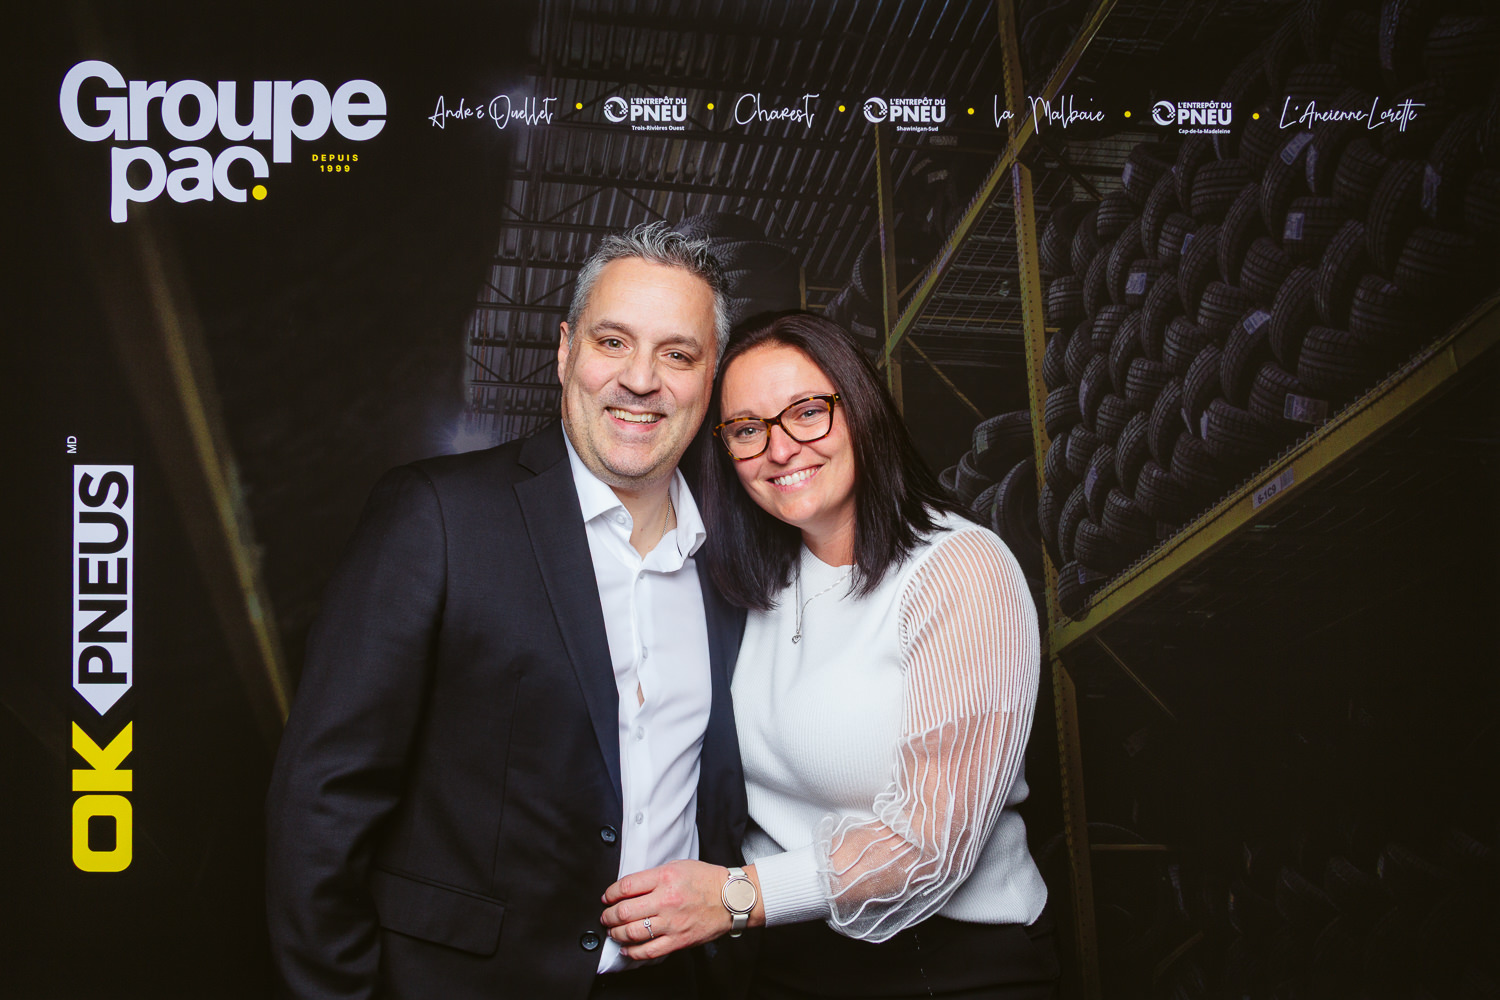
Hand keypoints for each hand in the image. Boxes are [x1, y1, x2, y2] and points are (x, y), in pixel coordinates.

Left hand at [600, 860, 739, 960]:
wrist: (731, 899)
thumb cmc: (706, 880)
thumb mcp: (677, 866)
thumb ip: (653, 876)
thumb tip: (629, 888)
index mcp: (665, 877)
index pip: (626, 886)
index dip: (610, 893)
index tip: (607, 897)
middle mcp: (666, 900)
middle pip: (625, 911)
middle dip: (609, 916)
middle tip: (606, 916)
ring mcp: (672, 922)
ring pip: (633, 932)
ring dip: (616, 933)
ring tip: (613, 931)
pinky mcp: (678, 940)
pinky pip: (649, 951)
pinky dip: (633, 952)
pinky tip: (627, 948)